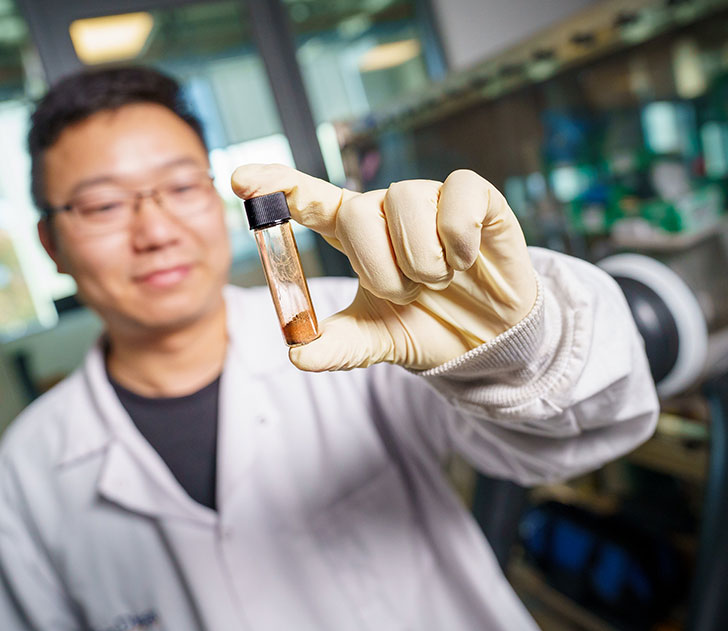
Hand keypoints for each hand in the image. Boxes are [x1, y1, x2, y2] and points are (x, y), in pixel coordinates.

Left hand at [231, 165, 537, 371]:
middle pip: (357, 209)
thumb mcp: (375, 342)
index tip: (239, 179)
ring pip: (405, 202)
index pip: (309, 198)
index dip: (276, 185)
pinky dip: (458, 238)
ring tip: (441, 280)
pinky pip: (458, 196)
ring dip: (422, 260)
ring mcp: (430, 200)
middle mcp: (386, 210)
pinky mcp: (475, 198)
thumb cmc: (425, 327)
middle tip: (407, 293)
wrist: (489, 340)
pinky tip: (466, 259)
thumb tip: (297, 353)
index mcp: (354, 236)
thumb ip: (337, 346)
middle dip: (379, 267)